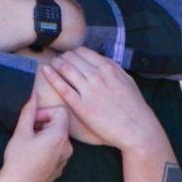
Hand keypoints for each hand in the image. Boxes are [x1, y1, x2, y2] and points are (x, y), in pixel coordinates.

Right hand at [0, 92, 72, 181]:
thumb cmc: (18, 159)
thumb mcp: (21, 132)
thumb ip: (29, 111)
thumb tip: (34, 94)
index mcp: (60, 135)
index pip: (60, 111)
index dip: (44, 112)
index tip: (32, 122)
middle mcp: (68, 147)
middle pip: (59, 124)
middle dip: (43, 124)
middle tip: (27, 132)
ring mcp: (65, 159)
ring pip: (57, 138)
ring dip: (44, 136)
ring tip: (28, 145)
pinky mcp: (60, 169)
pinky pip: (57, 151)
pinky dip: (46, 149)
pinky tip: (32, 157)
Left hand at [40, 49, 167, 155]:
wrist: (137, 129)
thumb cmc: (134, 107)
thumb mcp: (127, 81)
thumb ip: (114, 69)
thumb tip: (101, 61)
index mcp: (109, 68)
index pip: (84, 52)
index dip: (73, 53)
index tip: (69, 57)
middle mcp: (97, 76)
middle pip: (72, 58)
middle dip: (62, 57)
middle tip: (57, 61)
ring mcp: (88, 90)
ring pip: (66, 68)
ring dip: (56, 64)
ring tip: (50, 65)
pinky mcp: (81, 106)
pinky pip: (62, 87)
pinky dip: (52, 76)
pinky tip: (44, 71)